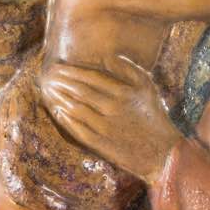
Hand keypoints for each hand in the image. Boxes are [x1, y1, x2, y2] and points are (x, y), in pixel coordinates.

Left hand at [41, 56, 181, 184]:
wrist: (162, 152)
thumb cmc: (154, 116)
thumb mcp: (147, 87)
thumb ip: (128, 69)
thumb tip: (107, 56)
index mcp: (123, 92)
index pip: (90, 77)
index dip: (71, 71)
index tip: (58, 67)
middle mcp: (112, 108)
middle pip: (79, 91)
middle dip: (60, 82)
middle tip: (47, 76)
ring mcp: (104, 127)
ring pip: (75, 109)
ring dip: (59, 98)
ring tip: (49, 90)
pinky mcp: (100, 144)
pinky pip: (76, 129)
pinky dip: (64, 119)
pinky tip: (57, 111)